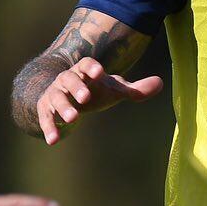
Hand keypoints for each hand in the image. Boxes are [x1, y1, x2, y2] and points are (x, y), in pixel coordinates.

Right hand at [34, 57, 163, 144]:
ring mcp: (55, 93)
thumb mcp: (114, 88)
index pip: (86, 64)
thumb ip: (135, 88)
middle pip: (69, 79)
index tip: (99, 72)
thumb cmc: (95, 89)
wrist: (64, 93)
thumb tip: (160, 82)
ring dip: (63, 107)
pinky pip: (45, 117)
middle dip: (76, 88)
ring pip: (56, 97)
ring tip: (73, 119)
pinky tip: (53, 141)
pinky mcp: (46, 108)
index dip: (92, 67)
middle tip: (85, 98)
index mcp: (85, 72)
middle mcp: (67, 80)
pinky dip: (49, 128)